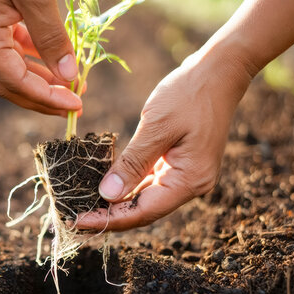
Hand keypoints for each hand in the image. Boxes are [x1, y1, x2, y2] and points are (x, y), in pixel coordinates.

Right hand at [0, 0, 81, 116]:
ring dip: (37, 78)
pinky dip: (29, 56)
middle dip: (42, 95)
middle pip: (6, 81)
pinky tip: (52, 61)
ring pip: (5, 66)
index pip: (13, 81)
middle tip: (75, 102)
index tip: (75, 105)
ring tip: (70, 85)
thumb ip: (51, 38)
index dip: (45, 98)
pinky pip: (4, 47)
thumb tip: (68, 76)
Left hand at [76, 46, 253, 230]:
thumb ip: (132, 163)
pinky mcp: (182, 164)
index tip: (77, 221)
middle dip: (109, 214)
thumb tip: (107, 195)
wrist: (219, 71)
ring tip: (84, 204)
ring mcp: (188, 175)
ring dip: (118, 201)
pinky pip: (152, 181)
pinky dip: (129, 184)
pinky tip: (106, 185)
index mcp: (189, 180)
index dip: (108, 219)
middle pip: (144, 209)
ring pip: (147, 197)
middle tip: (74, 216)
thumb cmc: (189, 94)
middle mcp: (192, 185)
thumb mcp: (156, 127)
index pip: (142, 211)